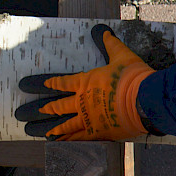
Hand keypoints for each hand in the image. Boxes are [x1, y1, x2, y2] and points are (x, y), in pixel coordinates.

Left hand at [14, 24, 154, 140]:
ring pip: (64, 124)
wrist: (145, 100)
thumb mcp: (122, 56)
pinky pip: (78, 137)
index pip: (61, 82)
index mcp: (85, 82)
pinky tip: (57, 143)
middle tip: (30, 111)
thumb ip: (110, 44)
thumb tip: (103, 31)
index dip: (49, 83)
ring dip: (50, 128)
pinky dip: (67, 140)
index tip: (39, 85)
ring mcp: (88, 118)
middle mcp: (82, 101)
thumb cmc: (133, 77)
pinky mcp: (98, 132)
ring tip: (38, 132)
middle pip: (57, 106)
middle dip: (44, 108)